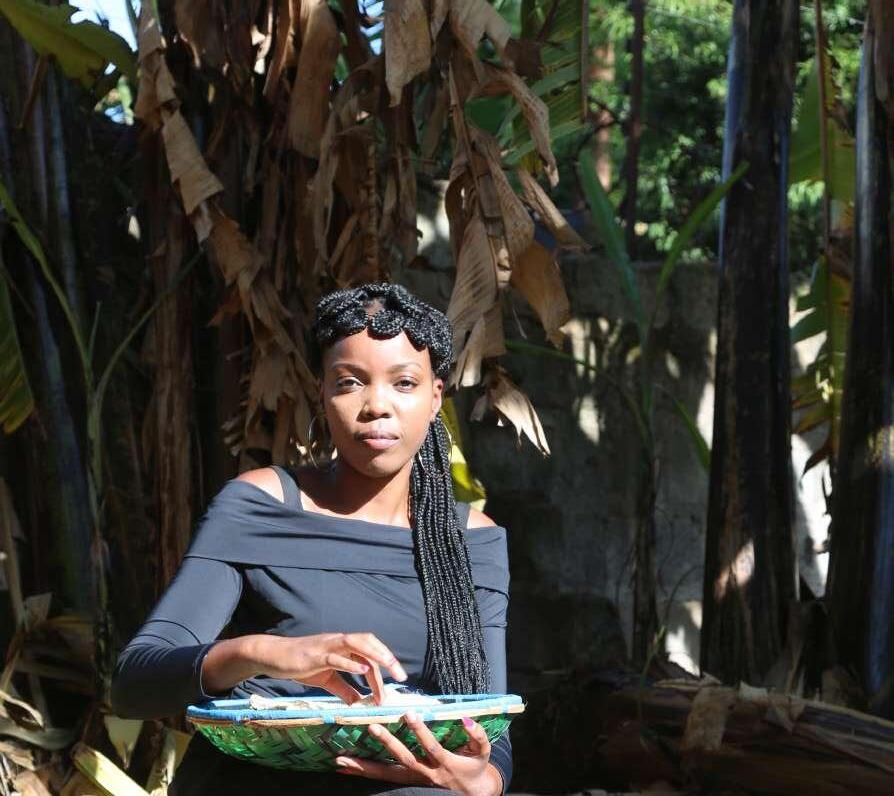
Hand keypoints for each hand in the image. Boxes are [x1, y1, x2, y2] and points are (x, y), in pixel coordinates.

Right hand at [256, 632, 407, 704]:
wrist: (274, 657)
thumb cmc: (300, 664)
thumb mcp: (326, 679)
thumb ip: (343, 689)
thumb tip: (358, 702)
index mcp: (343, 646)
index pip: (370, 651)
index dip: (385, 665)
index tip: (397, 680)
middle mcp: (339, 641)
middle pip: (369, 642)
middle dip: (387, 657)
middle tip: (401, 675)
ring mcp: (327, 645)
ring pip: (356, 644)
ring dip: (374, 655)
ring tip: (389, 669)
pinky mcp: (315, 654)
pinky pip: (336, 656)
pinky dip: (351, 661)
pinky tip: (363, 668)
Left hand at [333, 712, 502, 795]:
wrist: (473, 794)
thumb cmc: (476, 767)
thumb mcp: (482, 751)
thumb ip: (476, 734)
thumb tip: (465, 717)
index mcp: (445, 764)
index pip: (431, 746)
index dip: (421, 732)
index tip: (410, 714)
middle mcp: (426, 773)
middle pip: (404, 759)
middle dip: (388, 743)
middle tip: (373, 727)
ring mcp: (413, 780)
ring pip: (386, 774)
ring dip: (365, 766)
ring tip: (343, 758)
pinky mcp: (405, 782)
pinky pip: (381, 778)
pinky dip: (363, 772)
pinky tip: (346, 767)